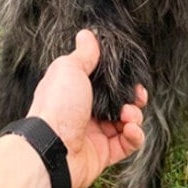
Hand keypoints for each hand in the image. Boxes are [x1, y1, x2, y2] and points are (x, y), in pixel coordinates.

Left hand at [27, 29, 147, 187]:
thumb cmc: (57, 107)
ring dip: (135, 116)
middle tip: (136, 97)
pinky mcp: (105, 154)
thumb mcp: (69, 70)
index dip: (122, 80)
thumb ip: (83, 54)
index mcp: (77, 93)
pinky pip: (128, 143)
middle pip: (121, 102)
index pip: (106, 84)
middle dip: (134, 99)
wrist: (50, 150)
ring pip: (128, 122)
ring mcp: (96, 134)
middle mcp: (87, 113)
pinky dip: (135, 136)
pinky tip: (131, 129)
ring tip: (128, 115)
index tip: (132, 78)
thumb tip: (87, 34)